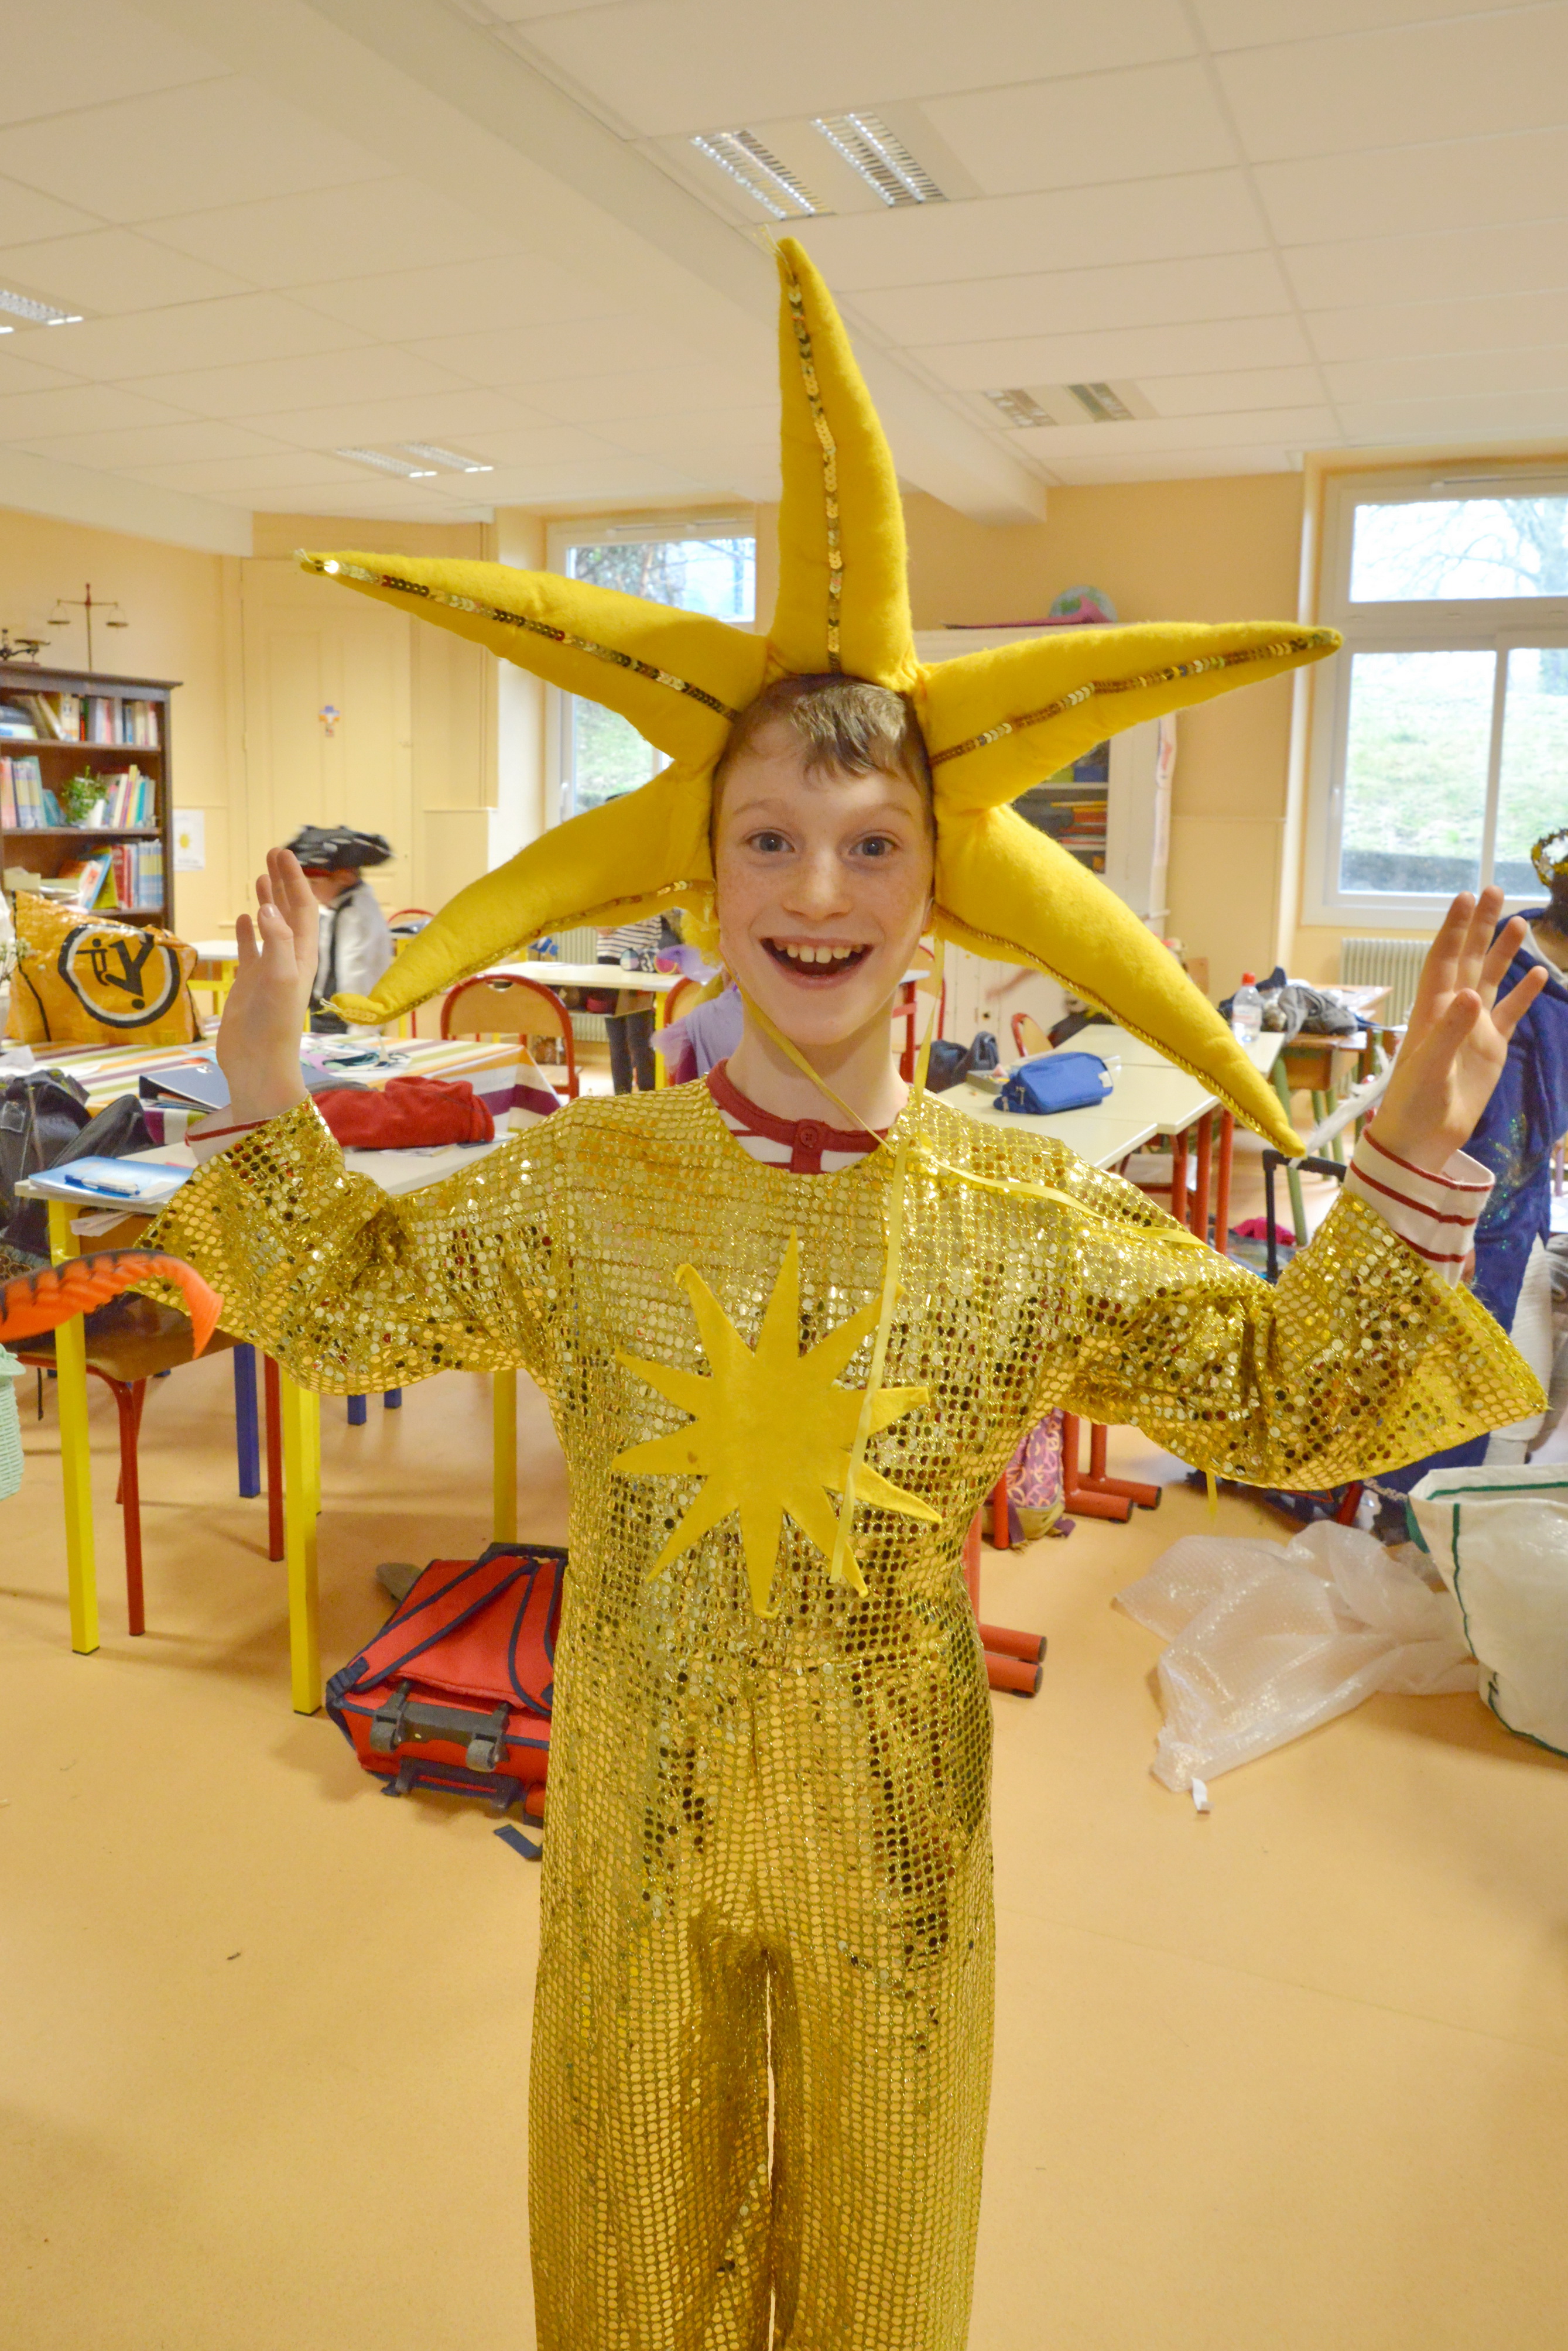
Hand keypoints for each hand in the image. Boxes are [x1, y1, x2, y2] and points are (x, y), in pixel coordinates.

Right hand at [214, 848, 318, 1122]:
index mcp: (303, 957)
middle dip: (282, 883)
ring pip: (270, 928)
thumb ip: (277, 941)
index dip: (294, 881)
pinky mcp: (249, 986)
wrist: (258, 1066)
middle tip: (273, 853)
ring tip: (260, 878)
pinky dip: (248, 932)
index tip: (282, 854)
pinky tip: (244, 917)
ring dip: (267, 903)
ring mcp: (268, 972)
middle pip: (288, 912)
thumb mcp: (280, 979)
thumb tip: (265, 907)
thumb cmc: (274, 1027)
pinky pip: (251, 951)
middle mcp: (289, 961)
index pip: (302, 909)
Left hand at [1371, 886, 1546, 1174]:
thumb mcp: (1430, 1067)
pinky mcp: (1490, 1049)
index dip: (1454, 929)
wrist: (1422, 1140)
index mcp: (1430, 1010)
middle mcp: (1452, 1012)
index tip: (1465, 897)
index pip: (1443, 959)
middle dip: (1480, 927)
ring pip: (1490, 980)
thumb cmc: (1413, 1104)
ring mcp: (1473, 1029)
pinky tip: (1538, 973)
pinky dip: (1523, 994)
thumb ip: (1449, 1032)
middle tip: (1495, 891)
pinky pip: (1509, 1013)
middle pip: (1468, 959)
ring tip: (1521, 923)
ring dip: (1503, 953)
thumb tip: (1471, 996)